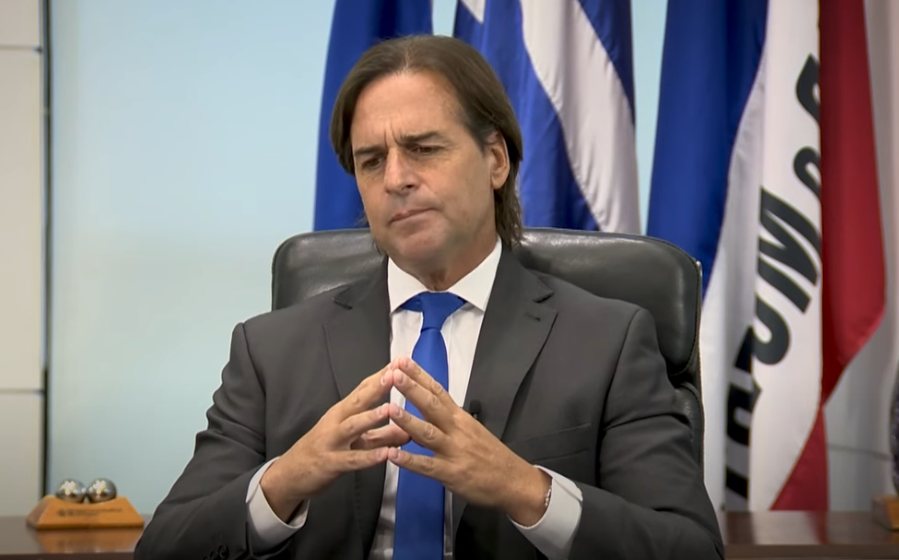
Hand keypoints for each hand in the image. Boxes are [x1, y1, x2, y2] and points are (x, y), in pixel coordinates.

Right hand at [260, 363, 410, 520]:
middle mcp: (337, 422)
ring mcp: (332, 441)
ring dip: (372, 417)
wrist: (291, 474)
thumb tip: (410, 430)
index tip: (400, 361)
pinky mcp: (330, 463)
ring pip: (353, 426)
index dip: (382, 375)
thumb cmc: (326, 451)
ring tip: (391, 409)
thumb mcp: (355, 441)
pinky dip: (369, 457)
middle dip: (377, 386)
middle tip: (396, 374)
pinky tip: (386, 454)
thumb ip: (383, 435)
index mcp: (343, 412)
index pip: (363, 389)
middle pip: (358, 400)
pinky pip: (352, 459)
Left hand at [385, 357, 550, 525]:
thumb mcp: (472, 429)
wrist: (514, 481)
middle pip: (432, 405)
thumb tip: (429, 405)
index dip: (419, 375)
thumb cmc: (491, 456)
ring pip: (428, 433)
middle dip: (411, 389)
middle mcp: (456, 430)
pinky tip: (393, 455)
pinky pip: (427, 466)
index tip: (402, 361)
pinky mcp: (451, 473)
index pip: (438, 391)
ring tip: (389, 409)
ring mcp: (453, 451)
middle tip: (393, 373)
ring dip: (408, 421)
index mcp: (460, 417)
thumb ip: (449, 418)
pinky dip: (409, 461)